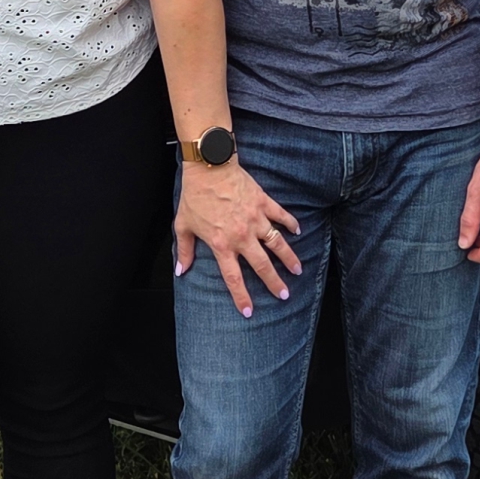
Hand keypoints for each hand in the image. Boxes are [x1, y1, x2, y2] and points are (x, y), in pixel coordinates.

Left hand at [173, 162, 301, 317]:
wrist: (209, 167)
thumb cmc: (194, 196)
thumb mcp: (183, 225)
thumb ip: (185, 251)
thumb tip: (181, 271)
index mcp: (222, 244)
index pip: (234, 278)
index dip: (242, 296)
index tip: (249, 311)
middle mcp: (241, 236)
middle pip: (262, 265)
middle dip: (275, 282)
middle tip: (285, 294)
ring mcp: (255, 219)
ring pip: (277, 243)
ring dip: (289, 258)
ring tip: (298, 270)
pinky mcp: (263, 203)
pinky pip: (281, 216)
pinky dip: (290, 224)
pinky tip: (297, 232)